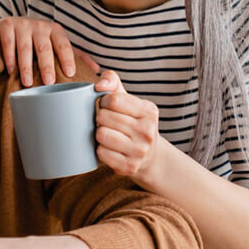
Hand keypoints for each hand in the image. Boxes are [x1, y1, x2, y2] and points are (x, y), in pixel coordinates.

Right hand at [0, 16, 99, 86]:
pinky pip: (8, 44)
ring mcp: (22, 25)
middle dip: (47, 65)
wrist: (10, 26)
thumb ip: (75, 56)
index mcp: (55, 30)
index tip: (70, 73)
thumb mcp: (56, 44)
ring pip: (25, 48)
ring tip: (28, 82)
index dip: (67, 58)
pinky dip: (10, 58)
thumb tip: (97, 70)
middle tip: (49, 82)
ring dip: (26, 66)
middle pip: (44, 47)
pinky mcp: (6, 27)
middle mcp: (39, 26)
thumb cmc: (37, 40)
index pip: (64, 44)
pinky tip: (11, 71)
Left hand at [94, 71, 163, 186]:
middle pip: (104, 117)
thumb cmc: (133, 122)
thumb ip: (112, 82)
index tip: (108, 107)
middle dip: (100, 118)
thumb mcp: (129, 100)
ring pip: (101, 134)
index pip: (113, 99)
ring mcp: (140, 151)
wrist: (150, 156)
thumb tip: (98, 85)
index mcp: (149, 111)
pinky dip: (100, 150)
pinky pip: (101, 153)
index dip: (104, 102)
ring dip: (99, 134)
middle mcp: (148, 131)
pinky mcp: (129, 167)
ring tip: (108, 134)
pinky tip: (110, 148)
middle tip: (108, 123)